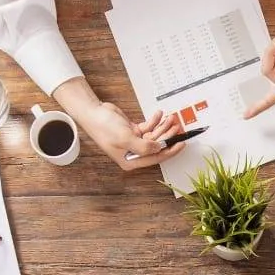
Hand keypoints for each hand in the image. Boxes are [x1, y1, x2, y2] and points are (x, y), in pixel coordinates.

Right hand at [54, 77, 184, 170]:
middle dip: (168, 136)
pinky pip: (148, 127)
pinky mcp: (133, 131)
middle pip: (157, 146)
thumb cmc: (104, 128)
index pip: (156, 158)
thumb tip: (159, 148)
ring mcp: (134, 141)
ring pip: (154, 136)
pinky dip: (154, 121)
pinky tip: (158, 115)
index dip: (170, 151)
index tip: (181, 144)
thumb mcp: (126, 138)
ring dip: (163, 127)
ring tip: (170, 118)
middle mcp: (134, 153)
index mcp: (131, 161)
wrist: (94, 113)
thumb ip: (144, 146)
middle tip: (177, 127)